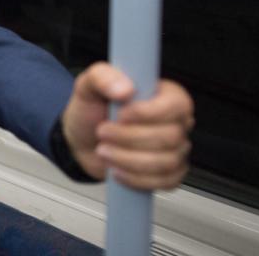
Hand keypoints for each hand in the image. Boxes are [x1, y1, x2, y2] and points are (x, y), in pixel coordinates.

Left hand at [62, 62, 193, 189]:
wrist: (81, 141)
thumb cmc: (91, 111)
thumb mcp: (87, 86)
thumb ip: (103, 76)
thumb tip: (125, 88)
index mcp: (164, 95)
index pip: (177, 104)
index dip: (149, 113)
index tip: (121, 115)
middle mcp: (175, 121)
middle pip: (170, 137)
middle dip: (128, 138)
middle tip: (103, 132)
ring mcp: (175, 149)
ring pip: (166, 161)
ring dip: (127, 159)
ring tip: (104, 150)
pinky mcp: (168, 172)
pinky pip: (165, 182)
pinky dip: (136, 178)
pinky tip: (117, 169)